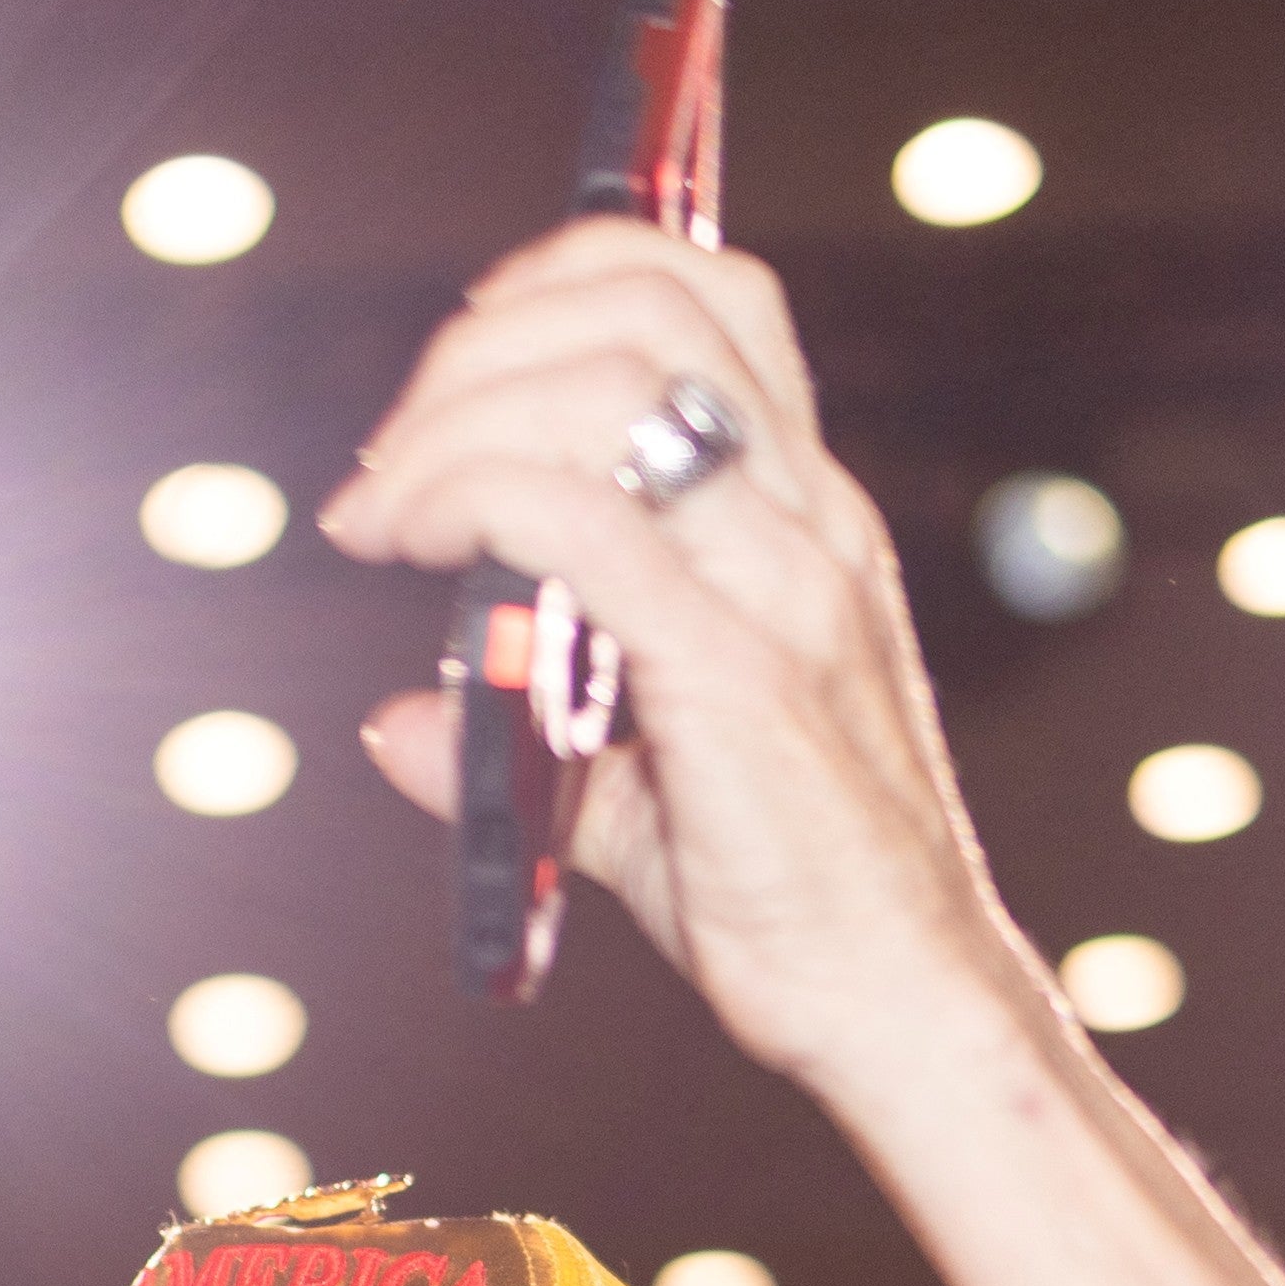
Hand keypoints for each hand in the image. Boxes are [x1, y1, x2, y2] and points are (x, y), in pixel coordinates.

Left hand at [322, 219, 1037, 1109]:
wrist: (904, 1007)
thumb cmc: (796, 904)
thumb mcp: (643, 792)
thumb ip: (528, 735)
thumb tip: (397, 726)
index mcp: (804, 515)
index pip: (707, 294)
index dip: (562, 278)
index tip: (457, 367)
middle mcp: (806, 520)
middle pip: (648, 300)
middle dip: (482, 341)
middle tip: (389, 457)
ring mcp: (782, 584)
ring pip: (612, 380)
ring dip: (456, 414)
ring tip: (380, 511)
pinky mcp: (736, 670)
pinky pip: (580, 516)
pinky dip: (469, 496)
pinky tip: (410, 548)